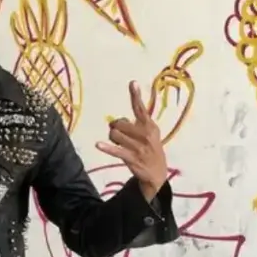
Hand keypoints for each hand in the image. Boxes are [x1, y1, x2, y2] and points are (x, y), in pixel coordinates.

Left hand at [95, 81, 168, 200]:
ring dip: (112, 139)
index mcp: (150, 126)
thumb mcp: (149, 134)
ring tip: (117, 144)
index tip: (132, 83)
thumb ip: (136, 124)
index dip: (136, 96)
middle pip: (119, 123)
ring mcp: (140, 147)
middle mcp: (146, 134)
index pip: (141, 109)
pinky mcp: (133, 158)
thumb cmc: (150, 150)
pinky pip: (116, 150)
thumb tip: (116, 121)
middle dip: (115, 127)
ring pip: (115, 135)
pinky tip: (98, 145)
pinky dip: (106, 148)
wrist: (157, 174)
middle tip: (118, 135)